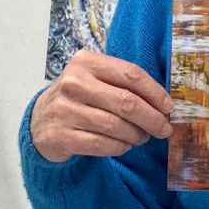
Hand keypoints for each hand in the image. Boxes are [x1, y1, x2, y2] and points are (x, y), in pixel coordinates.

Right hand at [30, 50, 174, 162]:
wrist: (39, 121)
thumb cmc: (78, 97)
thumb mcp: (94, 79)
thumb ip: (123, 83)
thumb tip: (164, 103)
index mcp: (86, 62)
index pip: (131, 74)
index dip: (155, 93)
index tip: (169, 107)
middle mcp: (74, 83)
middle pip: (127, 102)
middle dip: (152, 118)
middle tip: (164, 129)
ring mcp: (65, 110)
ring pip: (116, 126)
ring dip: (137, 135)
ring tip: (142, 137)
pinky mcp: (61, 136)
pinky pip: (102, 144)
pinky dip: (120, 147)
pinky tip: (124, 145)